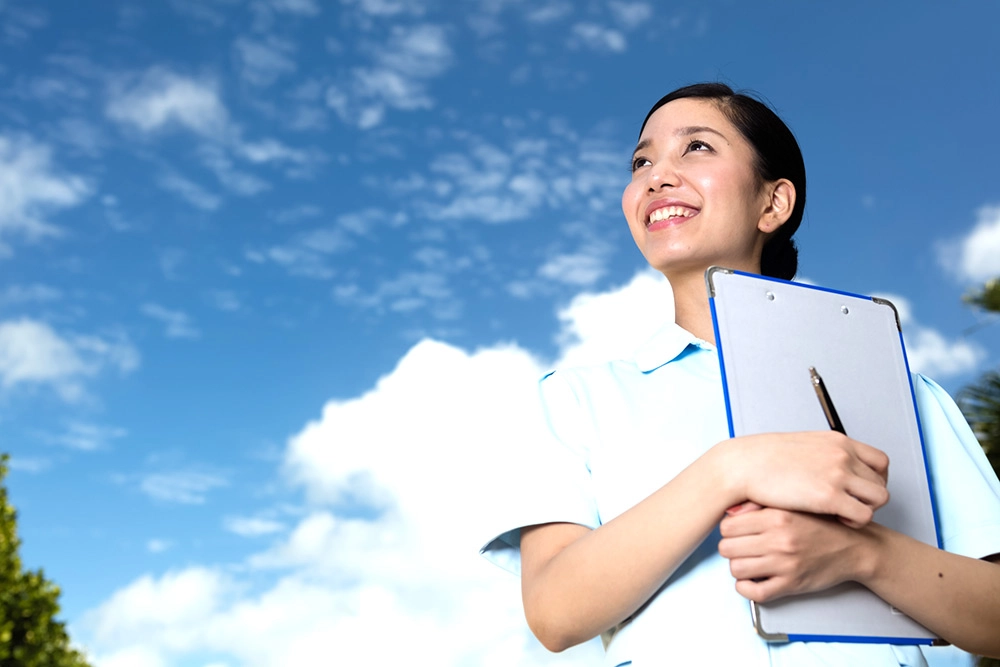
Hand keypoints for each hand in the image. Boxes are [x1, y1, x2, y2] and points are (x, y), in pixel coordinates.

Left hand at [718, 507, 871, 601]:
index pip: (727, 526)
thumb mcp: (792, 504)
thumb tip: (729, 511)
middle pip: (727, 548)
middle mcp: (779, 540)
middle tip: (740, 547)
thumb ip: (759, 505)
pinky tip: (751, 580)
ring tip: (748, 562)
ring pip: (737, 569)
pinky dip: (746, 588)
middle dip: (730, 548)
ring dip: (738, 567)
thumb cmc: (820, 524)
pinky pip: (755, 592)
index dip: (728, 530)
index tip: (735, 532)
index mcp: (776, 516)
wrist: (854, 546)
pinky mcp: (792, 584)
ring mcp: (785, 564)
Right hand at [727, 431, 889, 527]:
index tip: (862, 490)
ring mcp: (838, 474)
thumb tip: (828, 464)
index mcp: (837, 441)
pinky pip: (864, 514)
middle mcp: (843, 454)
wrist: (743, 465)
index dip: (876, 480)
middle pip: (881, 481)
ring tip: (846, 514)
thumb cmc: (763, 459)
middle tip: (851, 506)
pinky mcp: (830, 497)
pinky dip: (856, 521)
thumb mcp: (802, 446)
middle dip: (869, 497)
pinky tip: (839, 520)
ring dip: (866, 508)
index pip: (880, 461)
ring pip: (879, 498)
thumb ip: (822, 454)